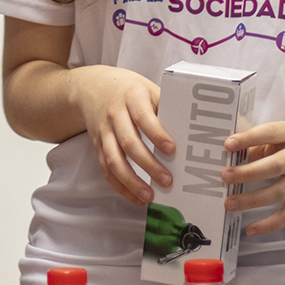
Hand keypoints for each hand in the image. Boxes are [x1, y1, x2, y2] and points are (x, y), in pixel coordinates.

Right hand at [70, 66, 173, 205]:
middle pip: (129, 142)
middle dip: (148, 164)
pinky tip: (135, 196)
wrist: (93, 87)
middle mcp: (115, 115)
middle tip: (167, 181)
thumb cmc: (129, 90)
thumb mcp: (148, 89)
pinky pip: (106, 169)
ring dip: (131, 181)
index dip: (157, 135)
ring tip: (149, 196)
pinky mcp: (98, 146)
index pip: (143, 118)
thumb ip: (165, 106)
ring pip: (114, 159)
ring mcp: (104, 132)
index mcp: (132, 97)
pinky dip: (120, 186)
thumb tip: (191, 130)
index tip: (172, 150)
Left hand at [221, 118, 284, 234]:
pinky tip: (251, 229)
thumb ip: (263, 143)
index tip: (228, 144)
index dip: (249, 138)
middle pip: (274, 166)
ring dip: (252, 199)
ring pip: (279, 191)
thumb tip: (236, 157)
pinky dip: (270, 223)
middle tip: (225, 177)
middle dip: (248, 173)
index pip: (270, 133)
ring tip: (230, 203)